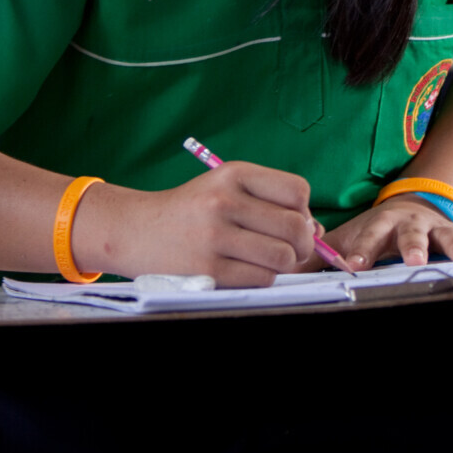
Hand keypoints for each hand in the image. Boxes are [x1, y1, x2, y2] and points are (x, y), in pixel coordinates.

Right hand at [119, 160, 314, 286]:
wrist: (136, 229)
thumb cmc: (192, 211)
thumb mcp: (225, 189)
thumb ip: (270, 203)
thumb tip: (317, 232)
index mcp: (233, 174)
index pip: (297, 190)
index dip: (304, 210)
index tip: (292, 220)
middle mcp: (223, 201)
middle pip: (296, 227)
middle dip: (302, 244)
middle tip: (291, 249)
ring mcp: (214, 237)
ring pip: (283, 257)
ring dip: (283, 264)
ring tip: (266, 260)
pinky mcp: (208, 270)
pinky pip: (261, 279)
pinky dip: (261, 278)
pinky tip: (244, 269)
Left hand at [320, 193, 452, 270]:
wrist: (408, 205)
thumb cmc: (373, 231)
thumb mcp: (346, 237)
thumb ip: (319, 253)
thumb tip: (285, 265)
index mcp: (381, 224)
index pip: (368, 235)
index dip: (360, 249)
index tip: (352, 264)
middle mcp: (412, 223)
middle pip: (412, 233)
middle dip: (414, 246)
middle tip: (414, 260)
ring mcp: (440, 226)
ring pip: (451, 234)